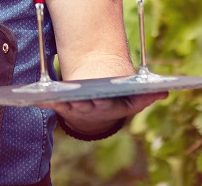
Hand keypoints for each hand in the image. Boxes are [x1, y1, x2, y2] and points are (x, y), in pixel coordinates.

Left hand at [37, 92, 166, 136]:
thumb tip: (165, 92)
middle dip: (80, 103)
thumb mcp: (132, 99)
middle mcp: (91, 110)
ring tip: (55, 95)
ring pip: (67, 105)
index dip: (102, 102)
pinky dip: (45, 101)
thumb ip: (146, 96)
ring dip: (61, 102)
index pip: (107, 105)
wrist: (96, 108)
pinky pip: (52, 103)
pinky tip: (36, 96)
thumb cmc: (116, 100)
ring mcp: (75, 108)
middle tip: (76, 97)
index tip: (100, 97)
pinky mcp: (61, 105)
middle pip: (85, 106)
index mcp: (109, 108)